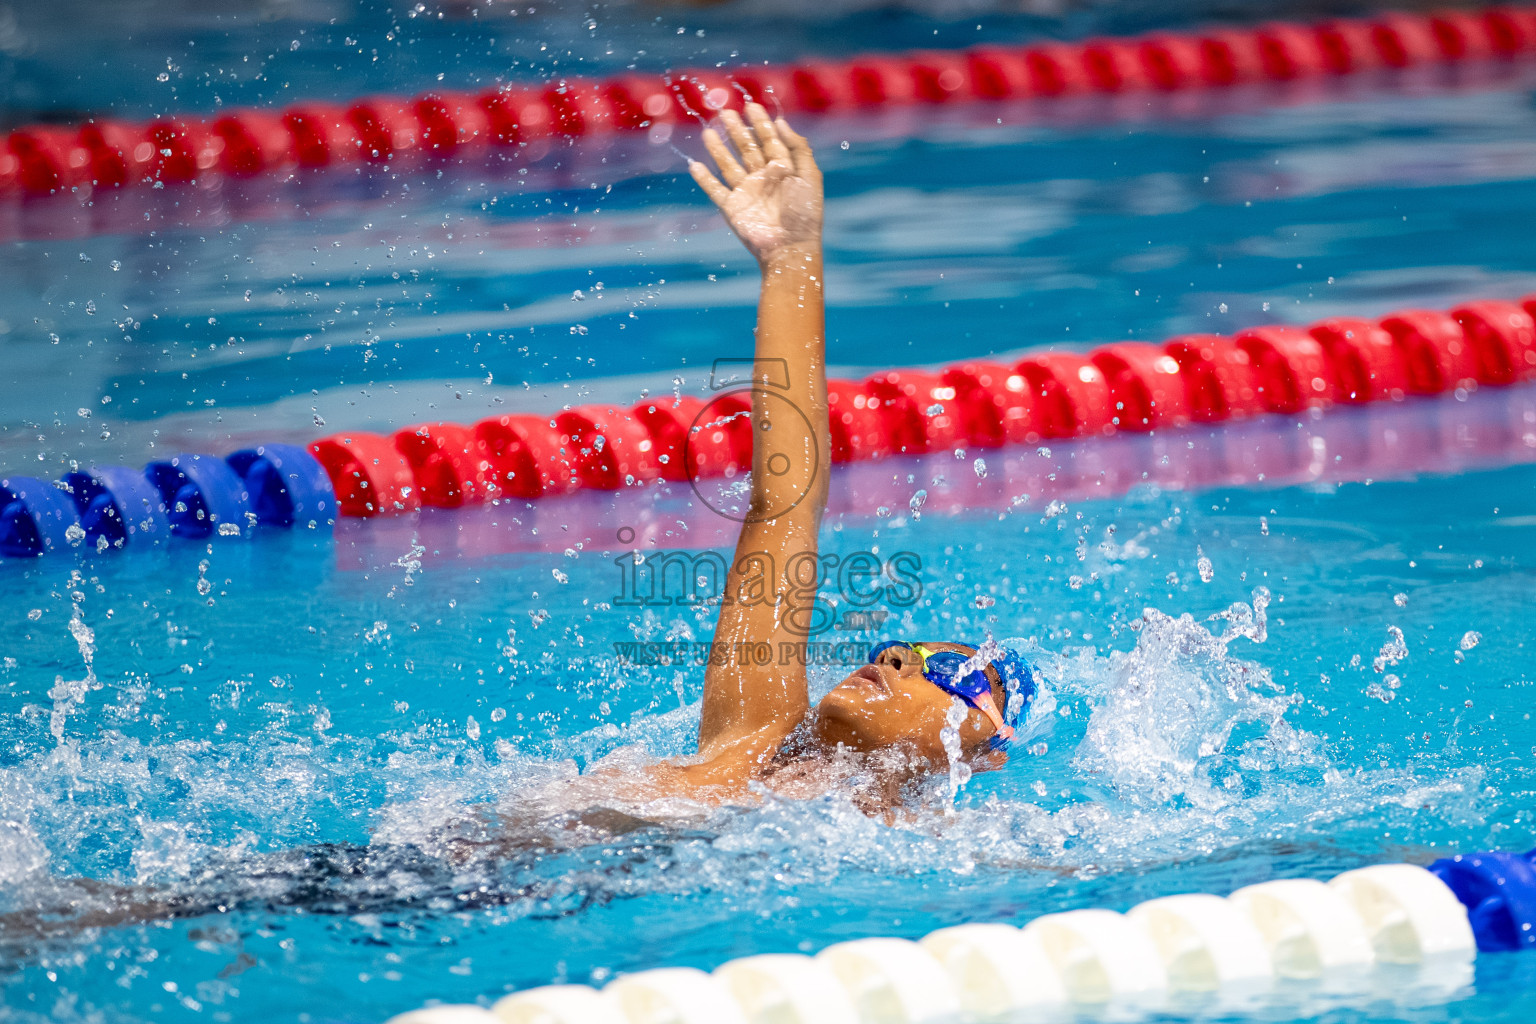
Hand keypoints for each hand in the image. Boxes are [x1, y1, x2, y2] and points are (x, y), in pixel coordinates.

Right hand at [689, 104, 822, 265]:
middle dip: (736, 130)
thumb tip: (781, 122)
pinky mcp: (733, 209)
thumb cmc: (805, 214)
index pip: (770, 140)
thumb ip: (798, 147)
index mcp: (784, 170)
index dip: (761, 123)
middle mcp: (764, 179)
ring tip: (707, 132)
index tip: (751, 106)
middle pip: (747, 149)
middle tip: (725, 112)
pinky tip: (695, 165)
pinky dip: (704, 179)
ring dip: (718, 149)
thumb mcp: (809, 175)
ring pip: (728, 165)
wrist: (790, 248)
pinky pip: (715, 190)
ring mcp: (747, 193)